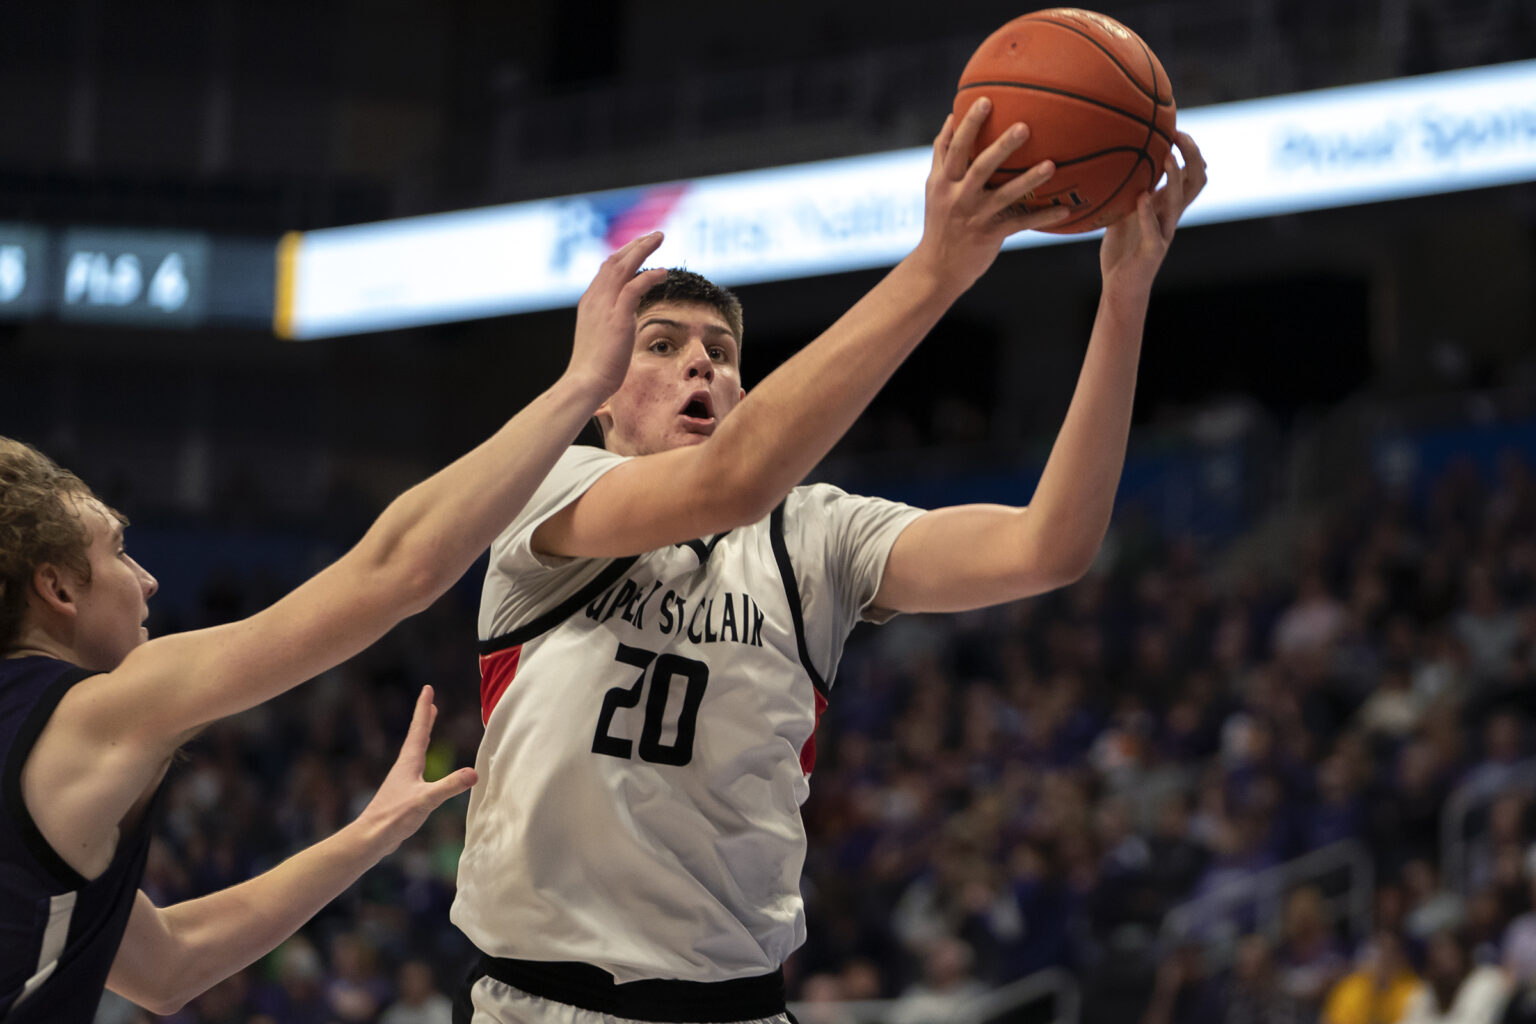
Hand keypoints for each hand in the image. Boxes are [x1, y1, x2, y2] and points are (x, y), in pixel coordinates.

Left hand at [355, 685, 476, 854]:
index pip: (419, 729)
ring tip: (427, 728)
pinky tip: (424, 769)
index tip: (427, 689)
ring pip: (415, 752)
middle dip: (424, 719)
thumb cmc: (394, 817)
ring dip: (422, 736)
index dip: (424, 709)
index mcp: (409, 762)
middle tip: (430, 702)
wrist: (371, 838)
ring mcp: (402, 780)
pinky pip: (416, 768)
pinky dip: (422, 757)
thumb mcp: (426, 800)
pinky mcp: (403, 794)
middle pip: (417, 736)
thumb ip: (450, 786)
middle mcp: (404, 767)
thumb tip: (475, 773)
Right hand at [567, 232, 669, 398]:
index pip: (606, 270)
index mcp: (590, 303)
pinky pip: (634, 287)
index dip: (624, 256)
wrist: (584, 383)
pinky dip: (649, 276)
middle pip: (614, 261)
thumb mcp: (602, 340)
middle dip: (635, 245)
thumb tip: (624, 325)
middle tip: (654, 236)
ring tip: (659, 238)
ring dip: (642, 249)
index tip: (640, 249)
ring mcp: (604, 307)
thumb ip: (612, 325)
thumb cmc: (594, 371)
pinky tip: (663, 272)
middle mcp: (595, 299)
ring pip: (623, 266)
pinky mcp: (617, 318)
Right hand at [912, 98, 1071, 290]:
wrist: (937, 268)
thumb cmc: (940, 221)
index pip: (954, 148)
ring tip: (1051, 165)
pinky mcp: (989, 236)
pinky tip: (1065, 210)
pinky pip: (1020, 224)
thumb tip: (951, 117)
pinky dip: (1042, 216)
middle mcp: (957, 197)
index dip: (968, 124)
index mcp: (943, 181)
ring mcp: (975, 217)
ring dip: (1028, 180)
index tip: (985, 100)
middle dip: (1001, 146)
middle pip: (979, 167)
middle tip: (1024, 126)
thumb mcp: (934, 187)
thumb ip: (941, 154)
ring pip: (1004, 195)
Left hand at [1098, 131, 1206, 294]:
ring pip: (1179, 202)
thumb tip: (1112, 163)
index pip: (1191, 173)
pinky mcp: (1152, 251)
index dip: (1189, 150)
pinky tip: (1141, 198)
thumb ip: (1125, 191)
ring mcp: (1164, 233)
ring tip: (1166, 157)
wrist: (1120, 287)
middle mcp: (1171, 217)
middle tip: (1178, 135)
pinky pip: (1153, 230)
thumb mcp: (1122, 213)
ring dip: (1174, 178)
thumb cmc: (1121, 250)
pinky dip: (1148, 213)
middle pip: (1196, 181)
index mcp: (1166, 206)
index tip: (1175, 129)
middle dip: (1192, 156)